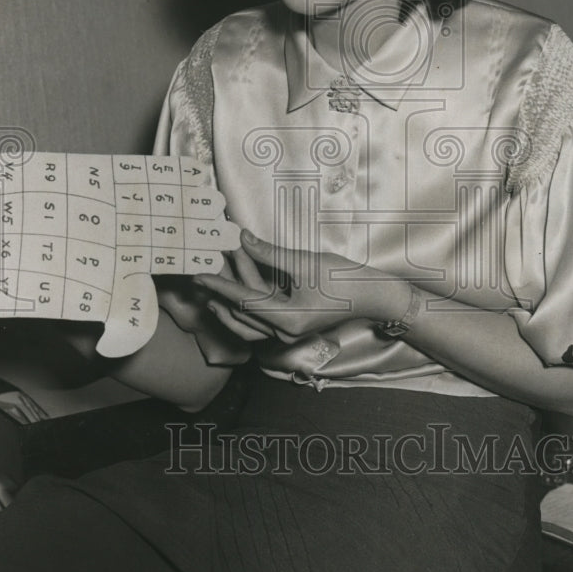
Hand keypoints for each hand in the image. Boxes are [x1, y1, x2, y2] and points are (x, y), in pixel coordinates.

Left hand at [195, 229, 410, 343]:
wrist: (373, 295)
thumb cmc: (344, 278)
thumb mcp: (305, 262)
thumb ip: (270, 253)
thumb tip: (241, 239)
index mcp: (286, 320)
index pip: (243, 301)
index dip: (219, 286)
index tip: (198, 274)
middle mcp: (284, 332)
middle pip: (241, 316)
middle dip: (220, 294)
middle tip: (201, 274)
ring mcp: (289, 332)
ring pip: (249, 323)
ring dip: (230, 303)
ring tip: (212, 286)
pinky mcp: (293, 325)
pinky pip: (261, 320)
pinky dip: (247, 306)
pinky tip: (238, 290)